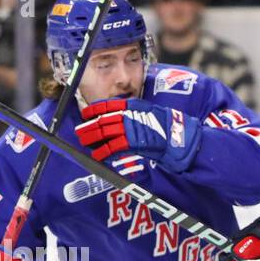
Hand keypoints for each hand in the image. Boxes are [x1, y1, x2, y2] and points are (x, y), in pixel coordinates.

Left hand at [76, 98, 202, 172]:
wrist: (178, 135)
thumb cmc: (166, 125)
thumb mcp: (148, 111)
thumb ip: (134, 112)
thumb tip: (121, 116)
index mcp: (131, 106)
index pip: (106, 105)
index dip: (93, 110)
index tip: (86, 114)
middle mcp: (127, 115)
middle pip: (101, 120)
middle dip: (89, 126)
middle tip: (81, 131)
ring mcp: (129, 129)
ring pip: (103, 132)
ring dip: (92, 138)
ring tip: (85, 143)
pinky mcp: (133, 142)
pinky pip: (113, 146)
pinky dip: (103, 151)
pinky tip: (97, 155)